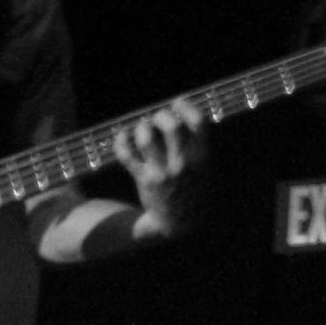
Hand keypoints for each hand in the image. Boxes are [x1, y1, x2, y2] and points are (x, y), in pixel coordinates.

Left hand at [113, 101, 206, 243]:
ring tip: (142, 128)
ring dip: (141, 128)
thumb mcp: (205, 169)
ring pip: (146, 139)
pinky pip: (126, 155)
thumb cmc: (192, 189)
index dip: (186, 107)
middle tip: (157, 118)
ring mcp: (162, 173)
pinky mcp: (144, 180)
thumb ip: (197, 145)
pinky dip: (121, 142)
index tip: (177, 102)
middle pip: (170, 127)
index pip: (198, 123)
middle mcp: (183, 164)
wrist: (181, 222)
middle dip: (161, 115)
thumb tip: (181, 114)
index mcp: (202, 158)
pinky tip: (122, 136)